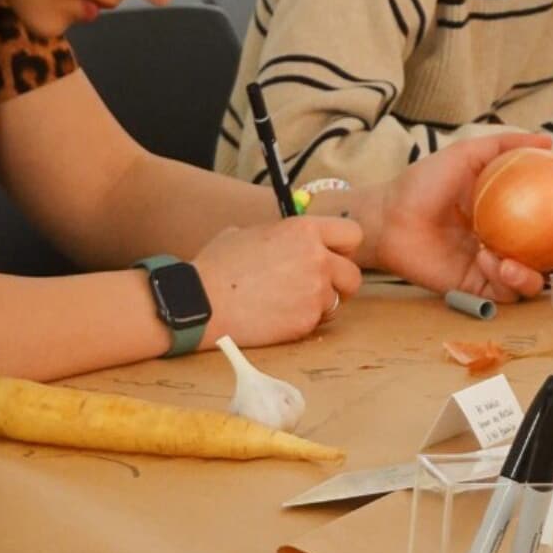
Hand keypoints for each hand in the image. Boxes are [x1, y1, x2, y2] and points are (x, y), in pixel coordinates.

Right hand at [195, 216, 362, 348]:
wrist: (199, 302)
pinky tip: (278, 318)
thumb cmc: (217, 265)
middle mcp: (317, 258)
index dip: (343, 248)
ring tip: (289, 304)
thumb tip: (286, 240)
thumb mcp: (248, 233)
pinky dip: (303, 323)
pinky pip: (317, 323)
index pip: (352, 234)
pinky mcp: (305, 321)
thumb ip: (280, 235)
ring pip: (336, 301)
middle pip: (353, 275)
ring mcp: (314, 291)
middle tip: (316, 288)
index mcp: (305, 230)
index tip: (331, 256)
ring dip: (319, 304)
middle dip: (339, 283)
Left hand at [369, 133, 552, 303]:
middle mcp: (511, 242)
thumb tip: (550, 142)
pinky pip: (501, 291)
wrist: (389, 215)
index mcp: (514, 214)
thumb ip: (507, 146)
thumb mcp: (469, 154)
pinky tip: (486, 259)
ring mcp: (495, 268)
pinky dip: (500, 278)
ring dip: (533, 276)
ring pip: (533, 283)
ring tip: (512, 262)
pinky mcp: (475, 289)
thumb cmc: (425, 181)